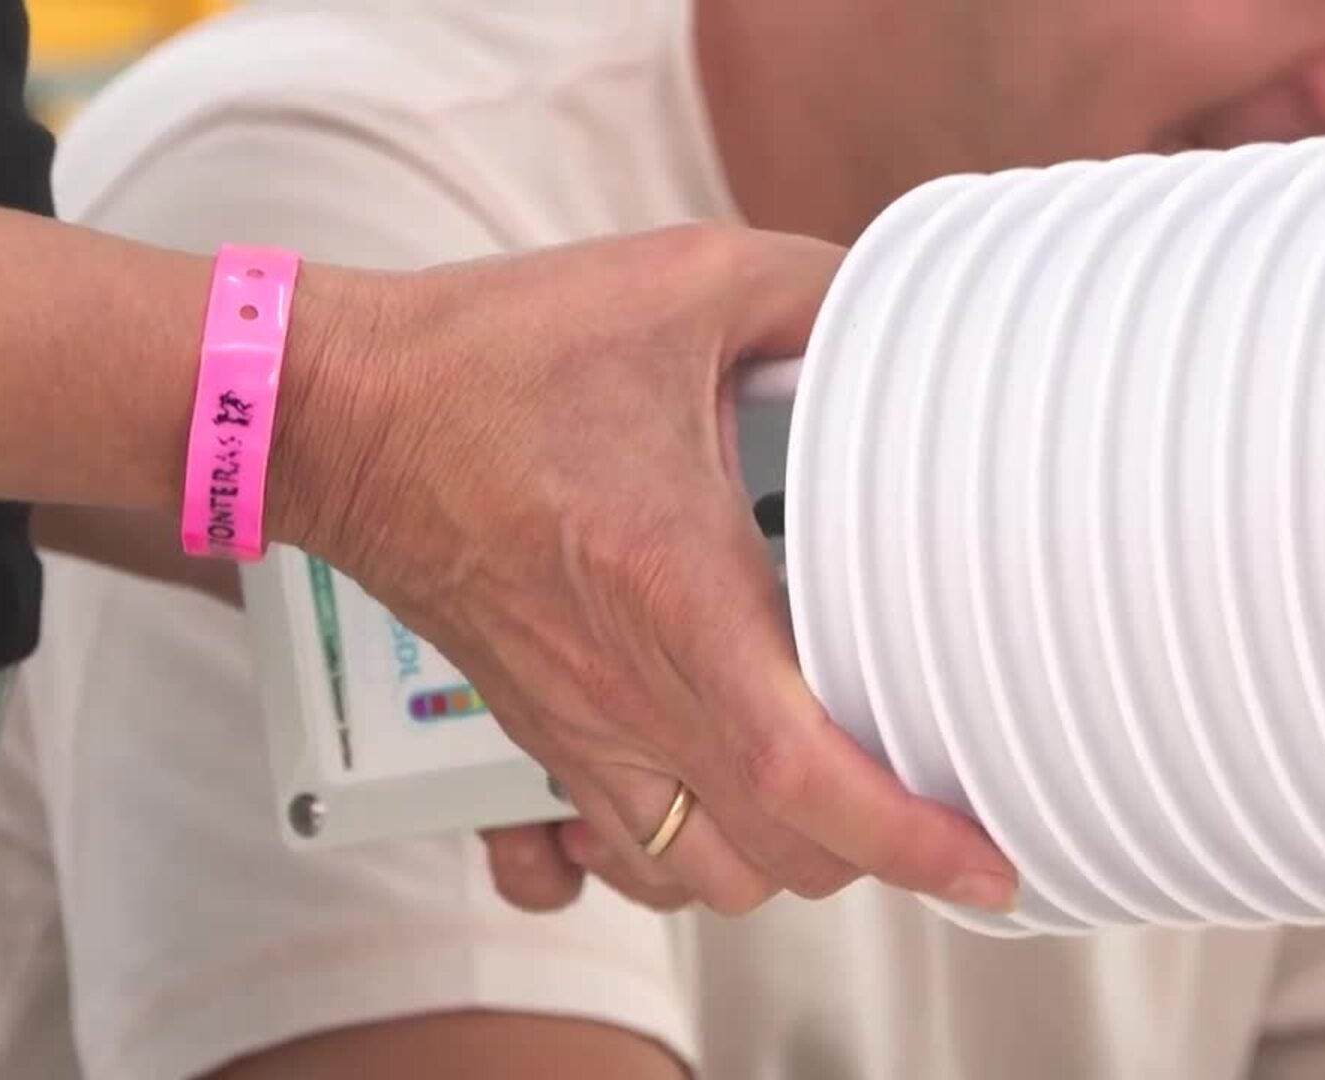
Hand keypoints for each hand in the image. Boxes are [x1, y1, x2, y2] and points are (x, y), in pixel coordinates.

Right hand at [276, 224, 1017, 915]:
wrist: (340, 413)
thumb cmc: (490, 359)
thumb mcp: (679, 285)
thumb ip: (809, 293)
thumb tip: (894, 325)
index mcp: (673, 591)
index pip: (802, 770)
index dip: (907, 837)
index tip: (984, 862)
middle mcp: (623, 688)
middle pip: (772, 852)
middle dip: (871, 847)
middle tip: (927, 788)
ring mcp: (572, 726)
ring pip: (693, 878)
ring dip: (775, 859)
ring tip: (828, 800)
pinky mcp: (533, 730)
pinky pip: (595, 859)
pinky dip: (660, 865)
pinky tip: (695, 812)